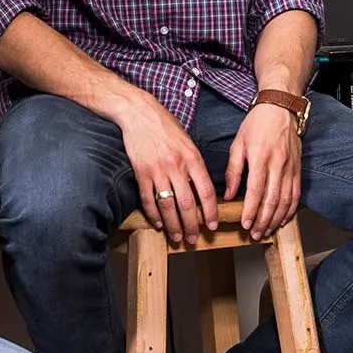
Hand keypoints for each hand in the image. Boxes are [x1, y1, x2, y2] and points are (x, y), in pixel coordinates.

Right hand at [115, 91, 217, 243]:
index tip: (212, 225)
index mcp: (193, 158)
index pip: (206, 192)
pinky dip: (153, 215)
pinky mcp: (141, 172)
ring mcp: (157, 170)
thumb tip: (202, 188)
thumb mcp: (188, 142)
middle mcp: (176, 166)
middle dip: (192, 225)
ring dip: (173, 225)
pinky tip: (158, 224)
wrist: (139, 113)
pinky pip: (148, 199)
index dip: (210, 212)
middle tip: (194, 239)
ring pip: (168, 206)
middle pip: (187, 204)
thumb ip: (195, 165)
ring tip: (177, 237)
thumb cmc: (166, 126)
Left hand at [226, 101, 301, 239]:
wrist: (281, 108)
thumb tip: (229, 195)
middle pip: (272, 200)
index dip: (251, 211)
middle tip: (255, 234)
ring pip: (286, 200)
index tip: (245, 224)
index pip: (256, 191)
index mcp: (260, 158)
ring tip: (266, 231)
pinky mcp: (298, 169)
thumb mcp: (238, 144)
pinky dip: (291, 210)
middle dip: (263, 221)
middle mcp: (278, 164)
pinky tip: (283, 219)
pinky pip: (296, 194)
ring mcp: (290, 167)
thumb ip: (234, 171)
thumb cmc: (257, 123)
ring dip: (276, 219)